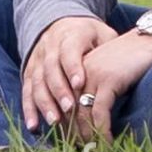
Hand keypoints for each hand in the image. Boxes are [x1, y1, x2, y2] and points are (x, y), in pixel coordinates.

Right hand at [21, 16, 117, 132]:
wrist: (62, 25)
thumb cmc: (90, 36)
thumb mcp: (102, 34)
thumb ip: (109, 49)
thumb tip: (124, 66)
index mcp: (71, 35)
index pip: (70, 50)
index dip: (73, 67)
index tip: (80, 84)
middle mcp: (50, 47)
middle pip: (51, 68)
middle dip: (59, 90)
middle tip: (69, 108)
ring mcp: (37, 60)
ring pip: (38, 82)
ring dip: (45, 103)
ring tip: (54, 121)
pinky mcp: (29, 72)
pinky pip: (27, 91)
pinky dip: (29, 110)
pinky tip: (34, 126)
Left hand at [63, 30, 151, 145]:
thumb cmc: (134, 60)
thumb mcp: (110, 75)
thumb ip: (97, 91)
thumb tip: (92, 122)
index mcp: (76, 71)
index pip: (64, 105)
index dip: (66, 128)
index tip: (74, 145)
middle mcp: (79, 72)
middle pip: (69, 113)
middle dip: (75, 137)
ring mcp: (92, 75)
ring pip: (82, 115)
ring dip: (89, 138)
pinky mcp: (108, 80)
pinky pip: (100, 113)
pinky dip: (102, 131)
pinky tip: (108, 143)